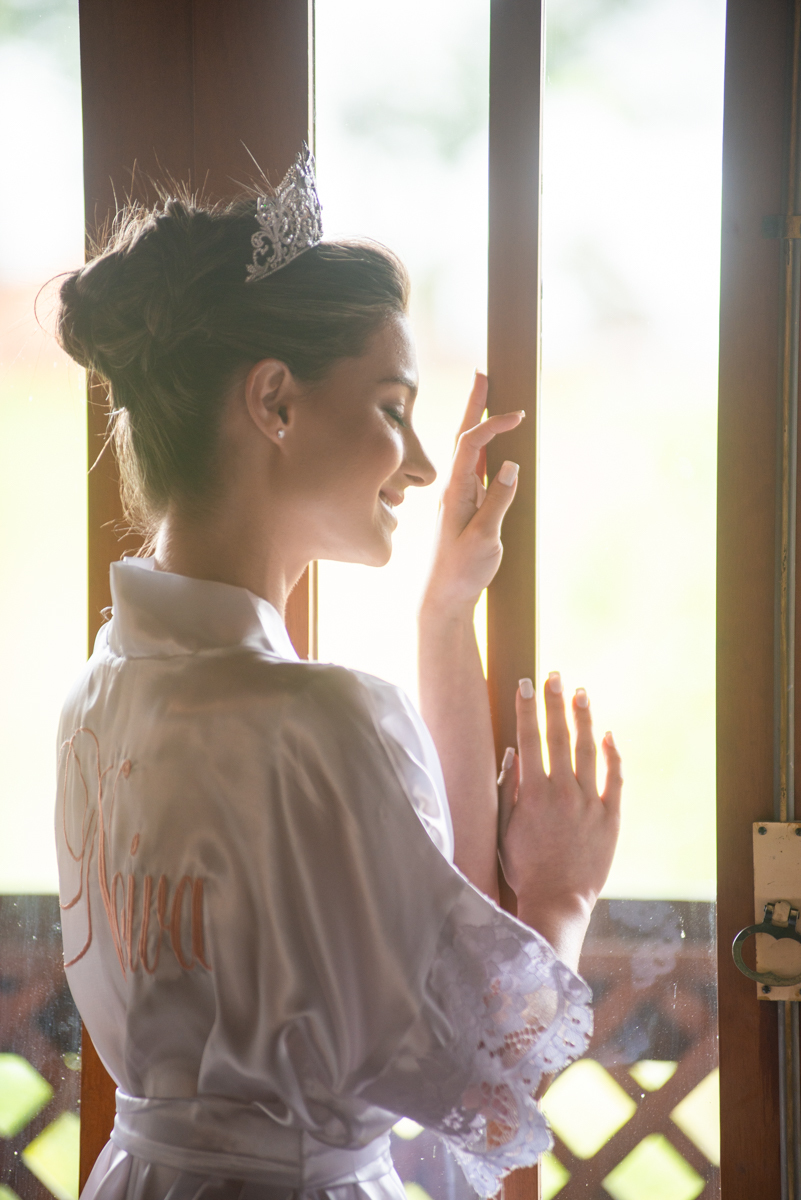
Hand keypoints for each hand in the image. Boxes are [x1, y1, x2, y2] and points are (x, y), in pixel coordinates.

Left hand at [421, 371, 523, 614]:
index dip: (493, 424)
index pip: (472, 444)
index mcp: (455, 492)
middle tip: (484, 374)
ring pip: (469, 449)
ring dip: (479, 421)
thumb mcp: (485, 538)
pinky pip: (475, 467)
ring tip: (487, 396)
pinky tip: (492, 442)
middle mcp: (454, 488)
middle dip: (475, 404)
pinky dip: (484, 447)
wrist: (444, 597)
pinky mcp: (466, 506)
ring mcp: (459, 496)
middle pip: (464, 436)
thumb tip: (512, 464)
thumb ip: (498, 501)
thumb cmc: (462, 571)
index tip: (518, 415)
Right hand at [498, 675, 621, 937]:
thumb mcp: (504, 830)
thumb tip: (512, 753)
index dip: (527, 708)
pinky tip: (609, 734)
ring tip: (581, 693)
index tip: (526, 684)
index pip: (529, 738)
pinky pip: (614, 778)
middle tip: (555, 676)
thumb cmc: (525, 867)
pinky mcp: (611, 817)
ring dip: (583, 719)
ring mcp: (589, 803)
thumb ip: (508, 790)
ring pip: (588, 750)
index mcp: (532, 793)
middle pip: (558, 736)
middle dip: (555, 702)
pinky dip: (613, 754)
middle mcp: (562, 792)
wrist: (558, 901)